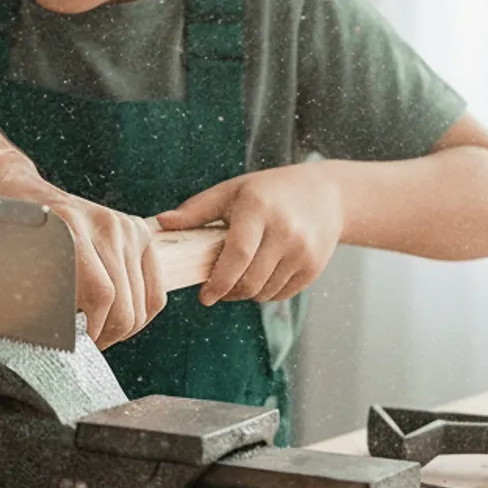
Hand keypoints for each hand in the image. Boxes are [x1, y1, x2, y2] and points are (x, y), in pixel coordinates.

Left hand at [0, 161, 164, 347]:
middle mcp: (104, 225)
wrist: (22, 193)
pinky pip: (155, 290)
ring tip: (99, 332)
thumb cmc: (16, 234)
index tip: (77, 345)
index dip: (91, 330)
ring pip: (142, 302)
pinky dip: (141, 314)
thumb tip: (60, 342)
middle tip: (89, 344)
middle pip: (125, 303)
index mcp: (71, 229)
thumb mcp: (17, 263)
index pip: (101, 296)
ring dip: (122, 328)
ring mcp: (126, 227)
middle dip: (107, 334)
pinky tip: (118, 319)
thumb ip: (39, 299)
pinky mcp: (140, 232)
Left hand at [156, 164, 345, 304]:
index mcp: (258, 209)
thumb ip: (196, 210)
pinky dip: (264, 293)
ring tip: (234, 281)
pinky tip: (257, 278)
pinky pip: (281, 294)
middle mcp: (285, 231)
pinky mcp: (314, 268)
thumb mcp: (231, 191)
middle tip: (214, 291)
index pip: (237, 254)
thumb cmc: (268, 192)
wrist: (326, 196)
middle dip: (227, 292)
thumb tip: (161, 223)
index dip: (218, 281)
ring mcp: (303, 252)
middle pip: (250, 280)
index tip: (204, 296)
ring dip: (244, 294)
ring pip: (265, 291)